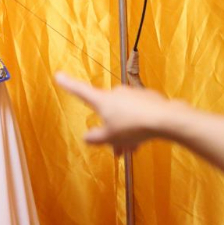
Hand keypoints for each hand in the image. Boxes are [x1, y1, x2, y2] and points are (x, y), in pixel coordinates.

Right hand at [55, 72, 174, 150]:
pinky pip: (138, 113)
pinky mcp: (148, 98)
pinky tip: (144, 139)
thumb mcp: (110, 138)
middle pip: (107, 112)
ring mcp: (133, 94)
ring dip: (125, 132)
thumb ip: (95, 138)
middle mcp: (116, 93)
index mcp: (102, 100)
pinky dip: (137, 125)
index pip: (80, 91)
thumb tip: (86, 137)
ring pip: (124, 114)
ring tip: (132, 149)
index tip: (58, 74)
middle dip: (110, 130)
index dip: (68, 84)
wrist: (165, 119)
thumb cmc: (133, 127)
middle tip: (116, 149)